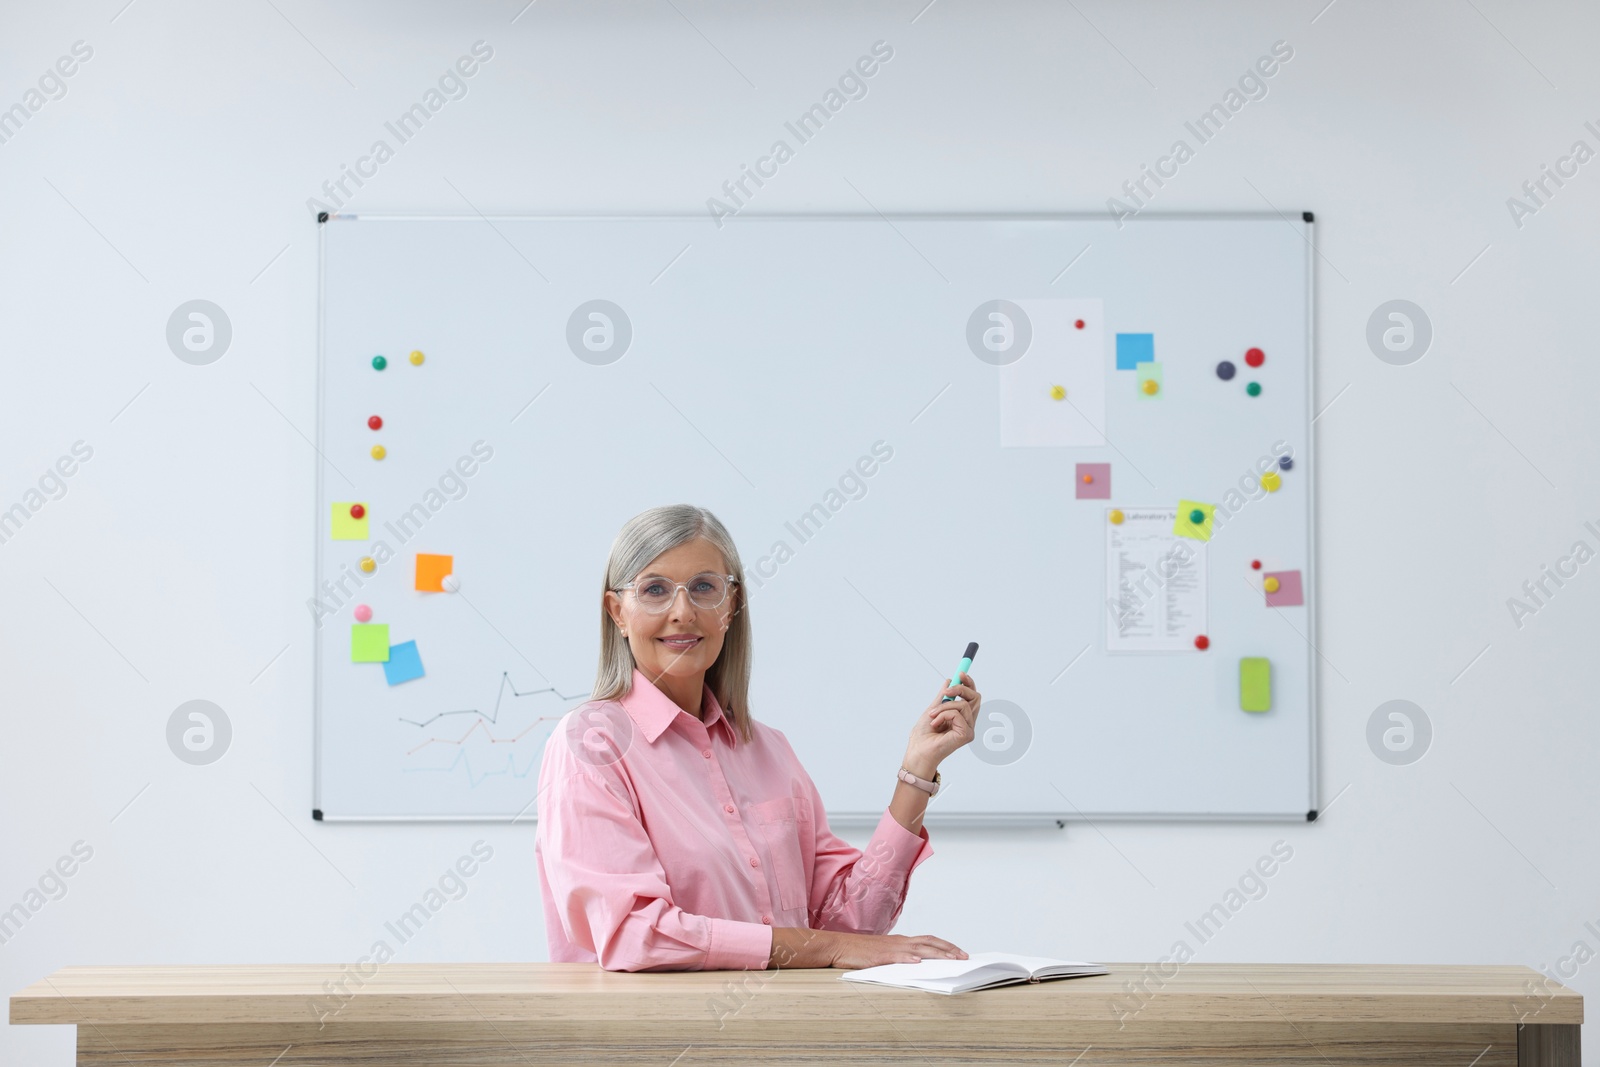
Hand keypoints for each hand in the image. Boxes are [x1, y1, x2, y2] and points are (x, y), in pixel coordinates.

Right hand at [828, 932, 967, 968]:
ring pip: (919, 948)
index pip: (929, 940)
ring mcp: (890, 948)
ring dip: (937, 954)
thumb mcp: (884, 954)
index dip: (946, 946)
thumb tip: (917, 966)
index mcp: (901, 941)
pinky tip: (917, 962)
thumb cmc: (859, 952)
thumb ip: (900, 958)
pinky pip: (896, 956)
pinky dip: (908, 958)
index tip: (959, 953)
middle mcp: (899, 942)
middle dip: (949, 950)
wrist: (838, 946)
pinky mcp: (879, 956)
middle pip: (930, 942)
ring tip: (951, 959)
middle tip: (964, 957)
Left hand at [902, 672, 980, 778]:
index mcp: (962, 717)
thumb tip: (950, 680)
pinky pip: (957, 714)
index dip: (969, 683)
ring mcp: (968, 730)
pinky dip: (943, 715)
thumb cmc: (923, 736)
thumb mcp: (932, 709)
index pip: (972, 697)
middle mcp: (968, 723)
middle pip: (975, 698)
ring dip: (943, 707)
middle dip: (960, 689)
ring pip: (963, 704)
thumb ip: (942, 697)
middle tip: (946, 691)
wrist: (918, 751)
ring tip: (932, 716)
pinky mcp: (966, 735)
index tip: (960, 673)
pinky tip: (935, 724)